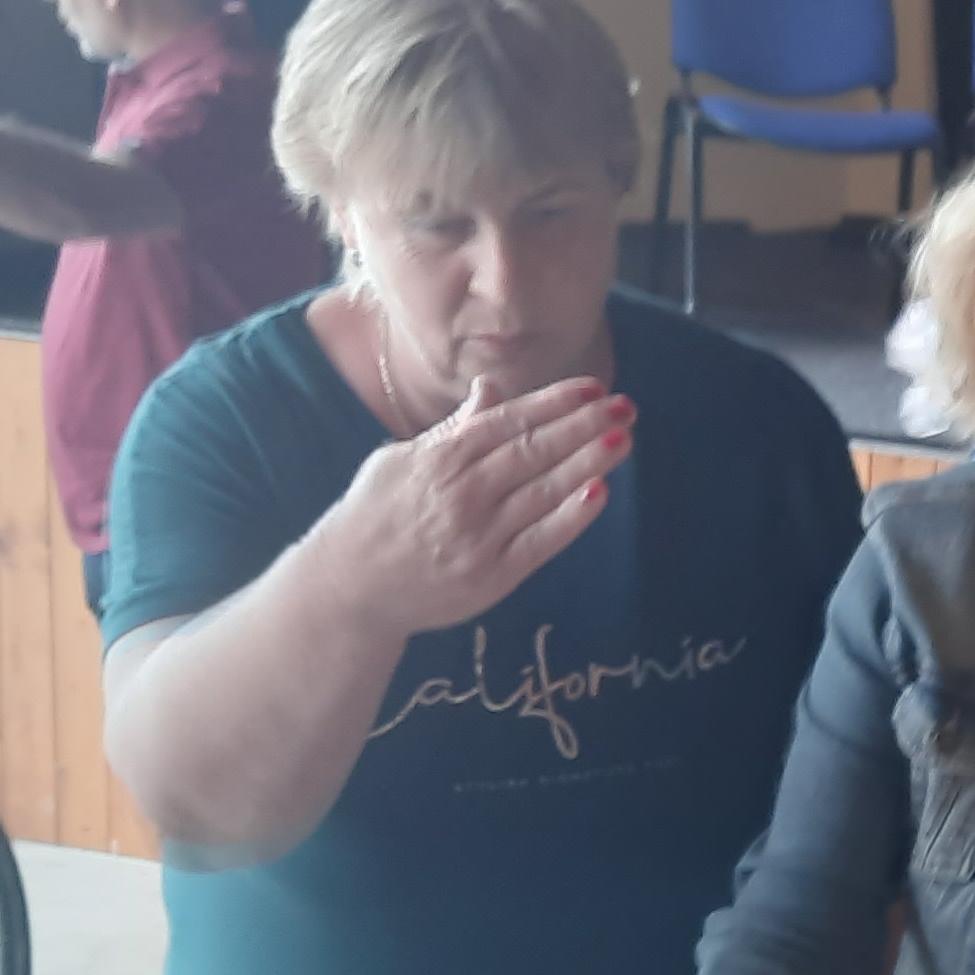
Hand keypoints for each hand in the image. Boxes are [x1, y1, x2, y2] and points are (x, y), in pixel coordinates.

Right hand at [314, 374, 629, 639]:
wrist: (349, 587)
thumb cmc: (377, 516)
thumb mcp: (402, 459)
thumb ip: (454, 428)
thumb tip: (492, 388)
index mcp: (441, 458)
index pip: (509, 421)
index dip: (554, 403)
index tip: (593, 388)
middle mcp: (463, 492)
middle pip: (533, 451)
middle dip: (583, 426)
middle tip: (625, 407)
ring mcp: (479, 535)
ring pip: (543, 491)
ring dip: (588, 462)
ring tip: (623, 439)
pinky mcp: (493, 575)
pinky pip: (541, 542)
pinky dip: (571, 517)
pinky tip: (599, 492)